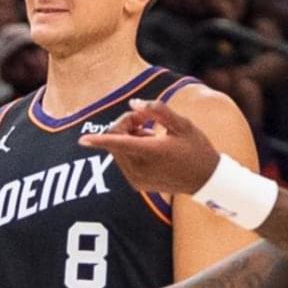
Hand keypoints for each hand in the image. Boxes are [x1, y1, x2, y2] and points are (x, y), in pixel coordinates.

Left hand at [79, 99, 217, 193]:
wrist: (205, 178)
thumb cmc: (195, 147)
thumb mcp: (183, 124)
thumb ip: (157, 110)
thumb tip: (134, 103)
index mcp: (151, 152)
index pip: (118, 143)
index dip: (99, 140)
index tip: (82, 140)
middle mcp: (140, 168)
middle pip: (116, 139)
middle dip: (126, 124)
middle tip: (146, 119)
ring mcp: (137, 178)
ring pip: (117, 150)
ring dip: (127, 137)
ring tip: (151, 134)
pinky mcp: (137, 184)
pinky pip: (123, 161)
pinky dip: (130, 150)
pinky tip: (150, 147)